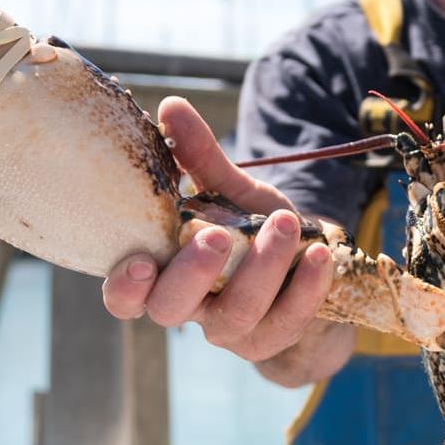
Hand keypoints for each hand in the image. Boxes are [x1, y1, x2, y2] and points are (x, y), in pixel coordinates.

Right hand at [101, 97, 337, 363]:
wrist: (308, 271)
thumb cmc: (254, 231)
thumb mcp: (230, 193)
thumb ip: (199, 157)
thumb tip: (171, 107)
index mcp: (166, 275)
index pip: (126, 298)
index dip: (124, 288)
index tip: (140, 262)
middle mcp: (193, 308)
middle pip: (171, 310)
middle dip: (192, 275)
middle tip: (217, 236)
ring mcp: (235, 329)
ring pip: (237, 314)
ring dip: (262, 268)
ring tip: (285, 222)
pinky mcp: (278, 337)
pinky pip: (289, 319)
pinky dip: (306, 286)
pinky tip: (319, 254)